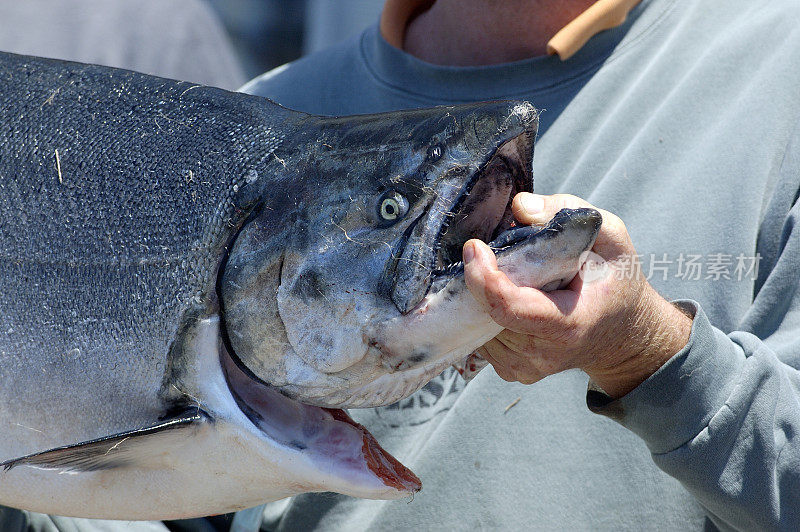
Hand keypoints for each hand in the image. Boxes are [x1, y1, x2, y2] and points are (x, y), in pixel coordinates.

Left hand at [463, 193, 692, 397]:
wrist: (623, 335)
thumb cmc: (616, 282)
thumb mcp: (610, 236)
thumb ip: (568, 211)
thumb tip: (519, 206)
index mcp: (569, 324)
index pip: (508, 308)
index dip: (483, 277)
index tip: (475, 246)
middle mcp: (543, 354)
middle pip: (486, 312)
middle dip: (483, 278)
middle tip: (498, 254)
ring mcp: (525, 367)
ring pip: (477, 324)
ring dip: (483, 295)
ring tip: (514, 278)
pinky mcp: (511, 370)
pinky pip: (480, 336)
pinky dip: (485, 311)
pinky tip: (510, 297)